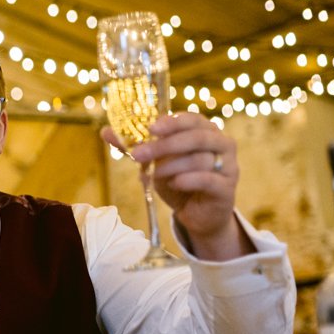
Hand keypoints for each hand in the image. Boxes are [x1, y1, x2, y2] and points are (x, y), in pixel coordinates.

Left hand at [101, 112, 251, 259]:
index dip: (172, 122)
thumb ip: (134, 147)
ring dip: (172, 165)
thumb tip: (105, 131)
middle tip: (139, 154)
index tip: (150, 129)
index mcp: (205, 131)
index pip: (192, 119)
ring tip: (153, 174)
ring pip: (201, 158)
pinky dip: (190, 179)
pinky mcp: (227, 188)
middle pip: (196, 137)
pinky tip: (174, 182)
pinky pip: (210, 179)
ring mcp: (228, 166)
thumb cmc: (178, 181)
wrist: (197, 214)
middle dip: (165, 145)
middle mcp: (222, 145)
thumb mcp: (155, 163)